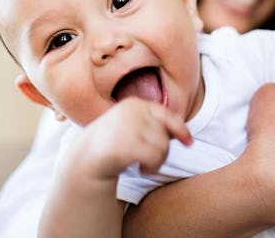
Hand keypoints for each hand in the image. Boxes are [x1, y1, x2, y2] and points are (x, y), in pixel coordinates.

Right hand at [72, 97, 192, 178]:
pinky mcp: (124, 145)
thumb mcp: (133, 127)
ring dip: (157, 162)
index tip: (189, 142)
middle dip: (162, 151)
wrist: (86, 158)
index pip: (166, 115)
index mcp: (135, 104)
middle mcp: (132, 112)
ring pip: (162, 148)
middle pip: (166, 134)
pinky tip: (140, 170)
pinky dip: (151, 168)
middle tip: (147, 159)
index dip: (181, 129)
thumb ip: (155, 126)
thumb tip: (186, 135)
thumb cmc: (114, 142)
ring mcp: (127, 127)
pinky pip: (154, 159)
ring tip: (143, 164)